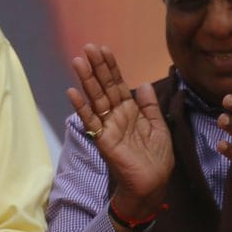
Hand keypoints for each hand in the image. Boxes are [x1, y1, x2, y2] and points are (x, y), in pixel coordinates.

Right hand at [68, 42, 172, 214]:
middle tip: (88, 47)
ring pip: (96, 99)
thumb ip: (150, 106)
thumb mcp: (159, 127)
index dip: (111, 67)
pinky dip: (82, 107)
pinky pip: (91, 121)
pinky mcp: (103, 140)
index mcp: (130, 111)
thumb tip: (144, 83)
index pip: (118, 84)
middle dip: (97, 67)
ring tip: (78, 61)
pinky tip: (72, 92)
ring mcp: (108, 126)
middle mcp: (116, 115)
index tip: (103, 49)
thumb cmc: (157, 158)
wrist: (153, 184)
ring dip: (86, 80)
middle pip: (105, 86)